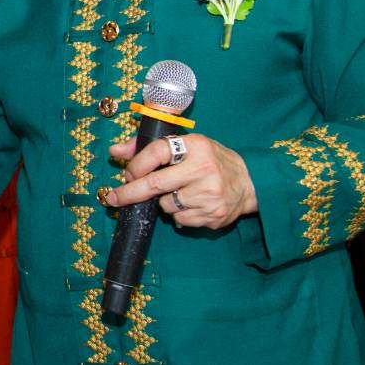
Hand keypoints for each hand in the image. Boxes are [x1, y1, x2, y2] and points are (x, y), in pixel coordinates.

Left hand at [105, 134, 256, 229]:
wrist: (250, 182)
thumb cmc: (211, 160)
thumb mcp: (187, 145)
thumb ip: (149, 148)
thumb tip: (115, 152)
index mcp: (195, 146)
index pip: (156, 152)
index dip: (136, 164)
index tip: (127, 173)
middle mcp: (203, 169)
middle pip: (154, 184)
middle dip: (129, 193)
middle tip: (113, 198)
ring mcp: (209, 195)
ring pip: (165, 205)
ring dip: (164, 202)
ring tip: (182, 191)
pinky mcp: (212, 215)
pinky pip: (179, 219)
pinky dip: (179, 213)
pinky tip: (193, 203)